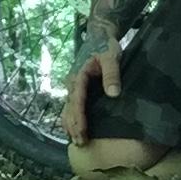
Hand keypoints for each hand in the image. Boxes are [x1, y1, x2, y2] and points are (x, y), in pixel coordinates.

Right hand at [62, 22, 122, 146]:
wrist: (99, 36)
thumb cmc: (105, 46)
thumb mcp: (111, 57)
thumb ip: (112, 74)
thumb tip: (113, 94)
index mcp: (78, 76)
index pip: (76, 100)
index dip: (78, 117)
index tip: (82, 131)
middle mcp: (72, 83)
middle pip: (69, 108)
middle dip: (73, 126)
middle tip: (80, 143)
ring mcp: (72, 86)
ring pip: (67, 109)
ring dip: (70, 125)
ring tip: (77, 141)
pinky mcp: (76, 88)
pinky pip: (70, 106)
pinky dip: (71, 119)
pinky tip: (75, 130)